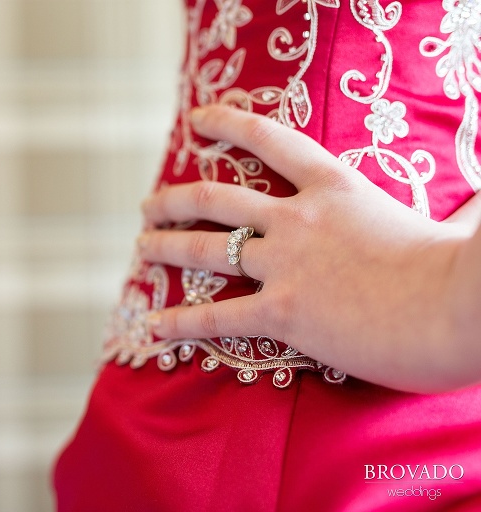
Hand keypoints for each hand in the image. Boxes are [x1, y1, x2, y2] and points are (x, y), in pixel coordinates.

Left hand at [138, 105, 480, 392]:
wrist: (461, 308)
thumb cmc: (462, 268)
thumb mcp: (449, 221)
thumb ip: (453, 208)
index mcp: (334, 188)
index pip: (270, 141)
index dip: (228, 124)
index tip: (198, 120)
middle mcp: (298, 219)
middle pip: (217, 199)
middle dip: (174, 199)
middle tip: (149, 205)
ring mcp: (285, 265)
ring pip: (204, 250)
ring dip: (164, 247)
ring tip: (140, 248)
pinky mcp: (282, 313)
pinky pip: (216, 317)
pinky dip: (181, 322)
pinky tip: (153, 324)